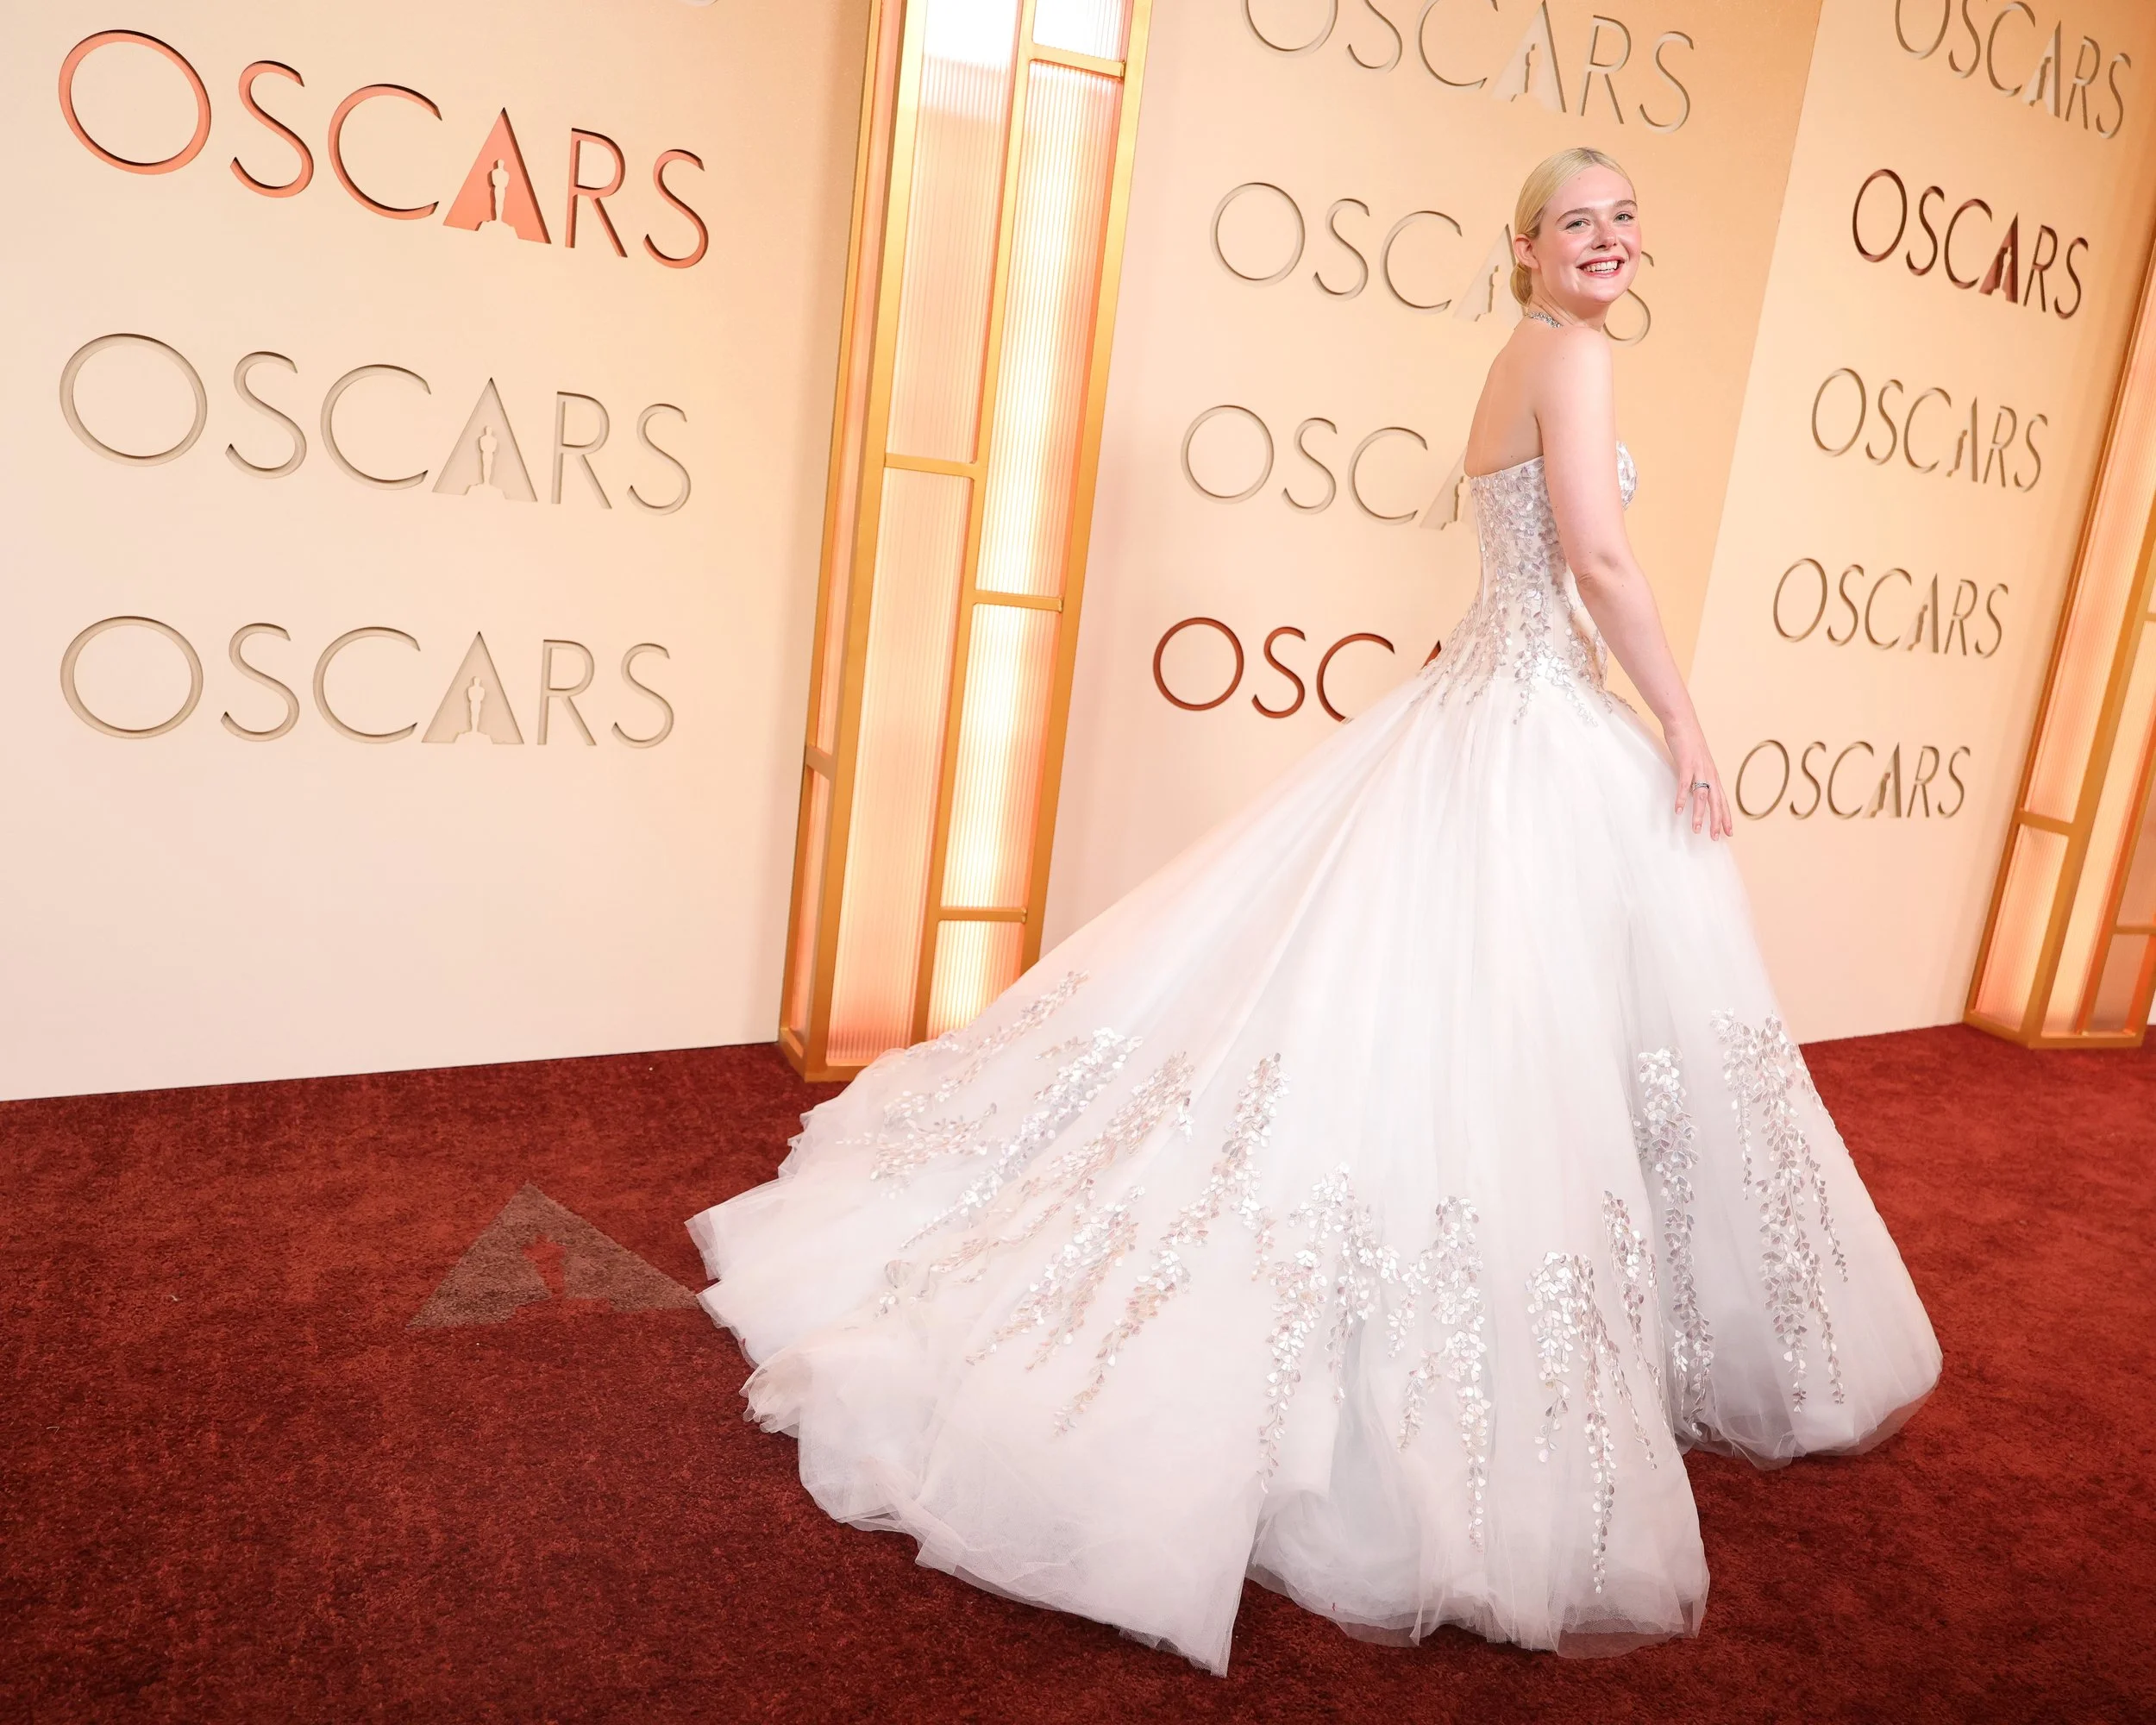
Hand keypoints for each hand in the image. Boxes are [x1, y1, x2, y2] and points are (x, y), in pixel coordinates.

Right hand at [1665, 720, 1732, 839]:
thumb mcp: (1697, 761)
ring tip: (1696, 830)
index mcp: (1712, 774)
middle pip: (1716, 802)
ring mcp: (1698, 769)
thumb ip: (1697, 775)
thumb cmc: (1688, 740)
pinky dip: (1681, 798)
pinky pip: (1684, 785)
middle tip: (1716, 838)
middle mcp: (1709, 773)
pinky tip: (1677, 810)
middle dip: (1717, 821)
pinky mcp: (1686, 764)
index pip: (1722, 800)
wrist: (1682, 721)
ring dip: (1699, 815)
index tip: (1728, 832)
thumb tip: (1693, 789)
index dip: (1726, 817)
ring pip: (1701, 797)